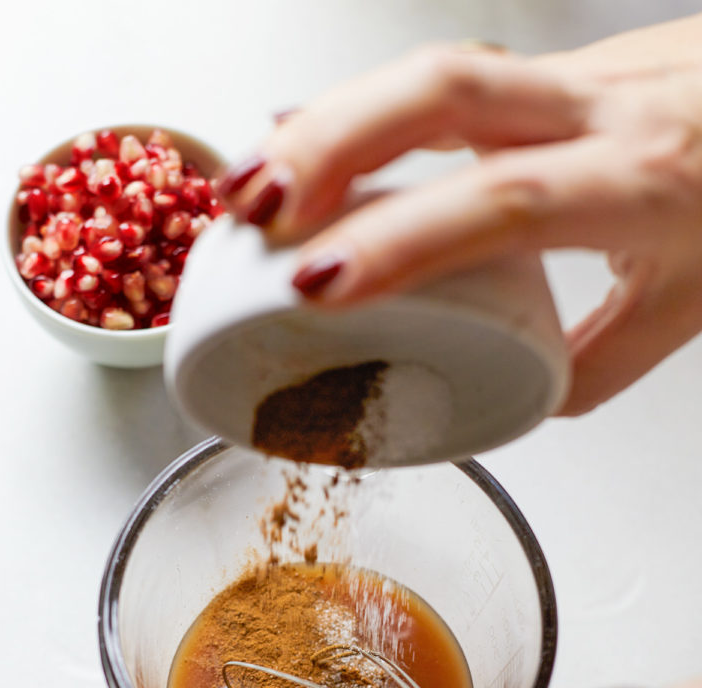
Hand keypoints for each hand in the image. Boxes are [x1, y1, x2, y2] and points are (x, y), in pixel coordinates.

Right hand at [220, 17, 701, 414]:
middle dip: (333, 144)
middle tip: (256, 213)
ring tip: (252, 180)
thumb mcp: (687, 305)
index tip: (322, 286)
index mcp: (641, 185)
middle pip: (447, 90)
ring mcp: (571, 76)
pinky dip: (360, 108)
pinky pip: (440, 75)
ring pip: (432, 67)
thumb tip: (518, 396)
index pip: (505, 204)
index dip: (403, 239)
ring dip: (328, 118)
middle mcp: (600, 112)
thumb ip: (598, 360)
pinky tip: (307, 140)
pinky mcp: (547, 70)